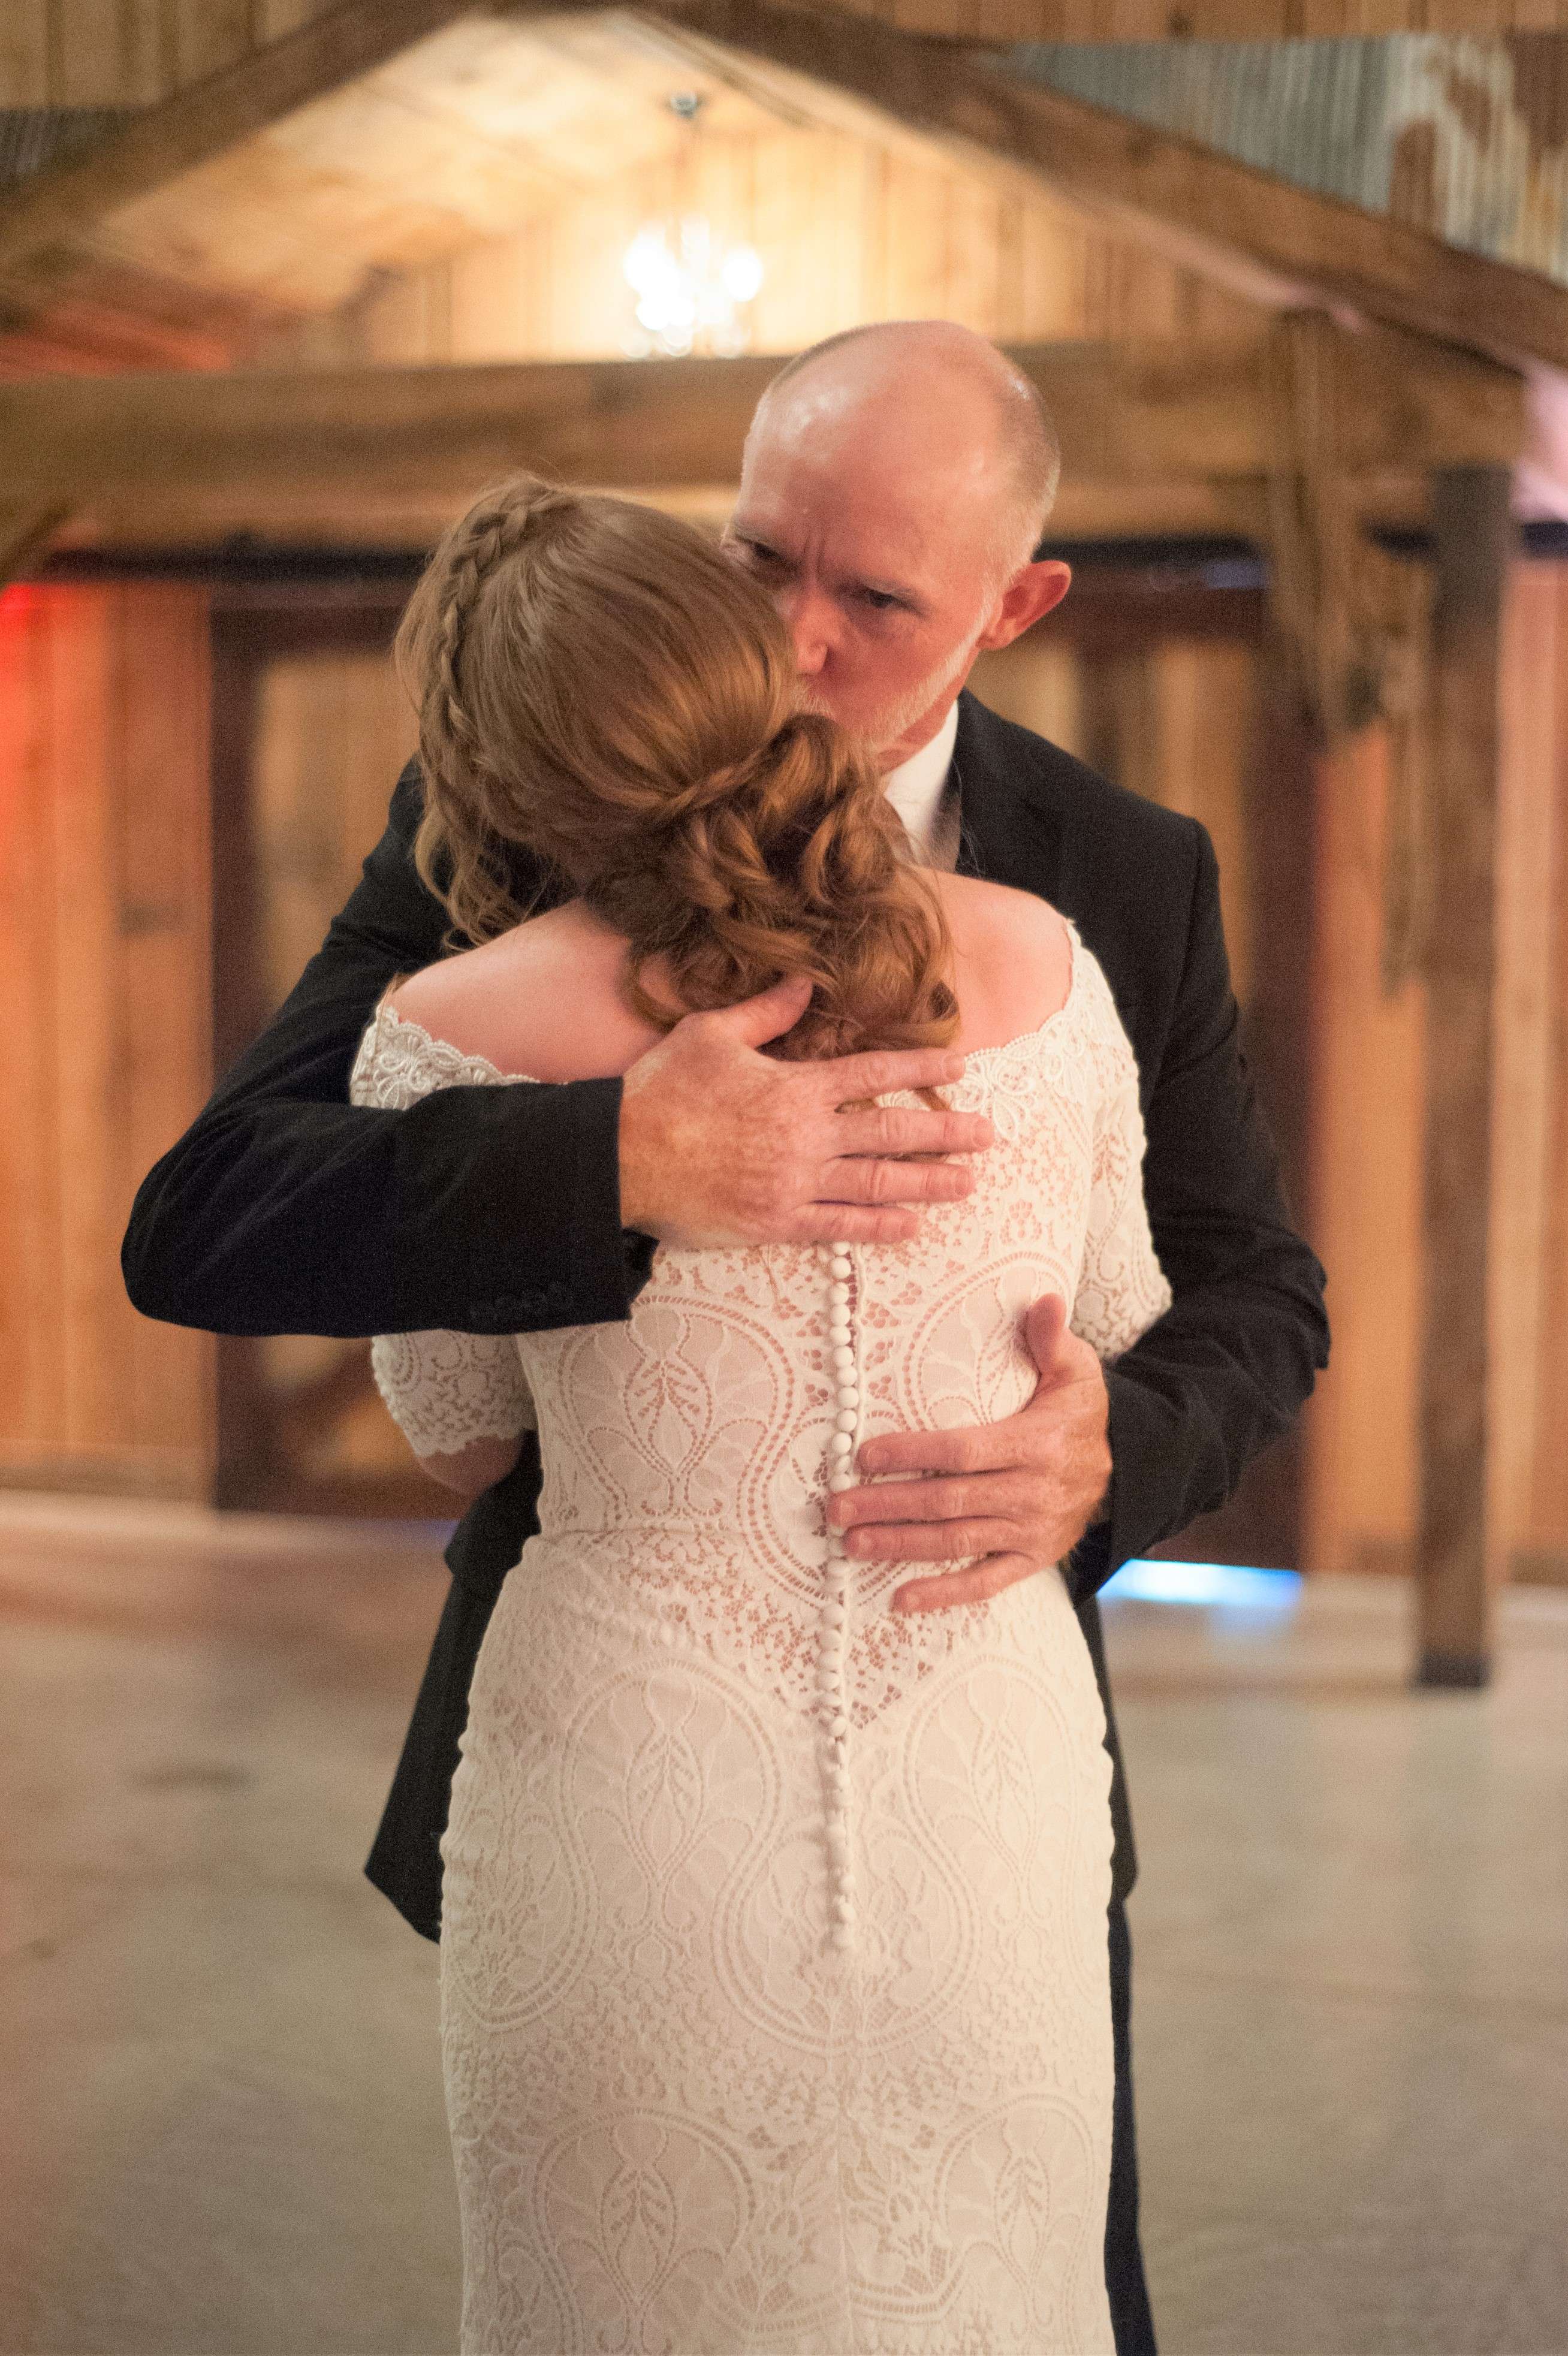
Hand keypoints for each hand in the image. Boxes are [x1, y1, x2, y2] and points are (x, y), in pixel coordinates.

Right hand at [617, 976, 993, 1247]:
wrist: (622, 1157)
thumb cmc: (661, 1091)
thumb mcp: (710, 1033)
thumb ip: (766, 1011)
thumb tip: (806, 982)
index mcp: (794, 1087)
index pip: (872, 1072)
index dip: (920, 1067)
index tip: (959, 1066)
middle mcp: (805, 1136)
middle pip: (891, 1131)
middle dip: (945, 1132)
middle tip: (988, 1135)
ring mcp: (794, 1183)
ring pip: (876, 1181)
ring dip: (927, 1181)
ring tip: (967, 1183)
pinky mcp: (775, 1222)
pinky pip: (839, 1227)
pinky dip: (879, 1227)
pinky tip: (912, 1226)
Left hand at [827, 1294, 1110, 1612]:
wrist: (1123, 1466)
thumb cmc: (1081, 1411)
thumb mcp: (1078, 1370)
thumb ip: (1052, 1338)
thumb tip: (1042, 1300)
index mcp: (1036, 1443)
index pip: (963, 1451)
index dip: (912, 1453)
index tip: (864, 1455)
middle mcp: (1031, 1493)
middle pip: (948, 1501)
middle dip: (888, 1505)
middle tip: (836, 1507)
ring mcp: (1030, 1532)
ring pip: (956, 1542)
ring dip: (900, 1546)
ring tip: (851, 1544)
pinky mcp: (1030, 1559)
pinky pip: (984, 1582)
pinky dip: (944, 1595)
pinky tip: (902, 1601)